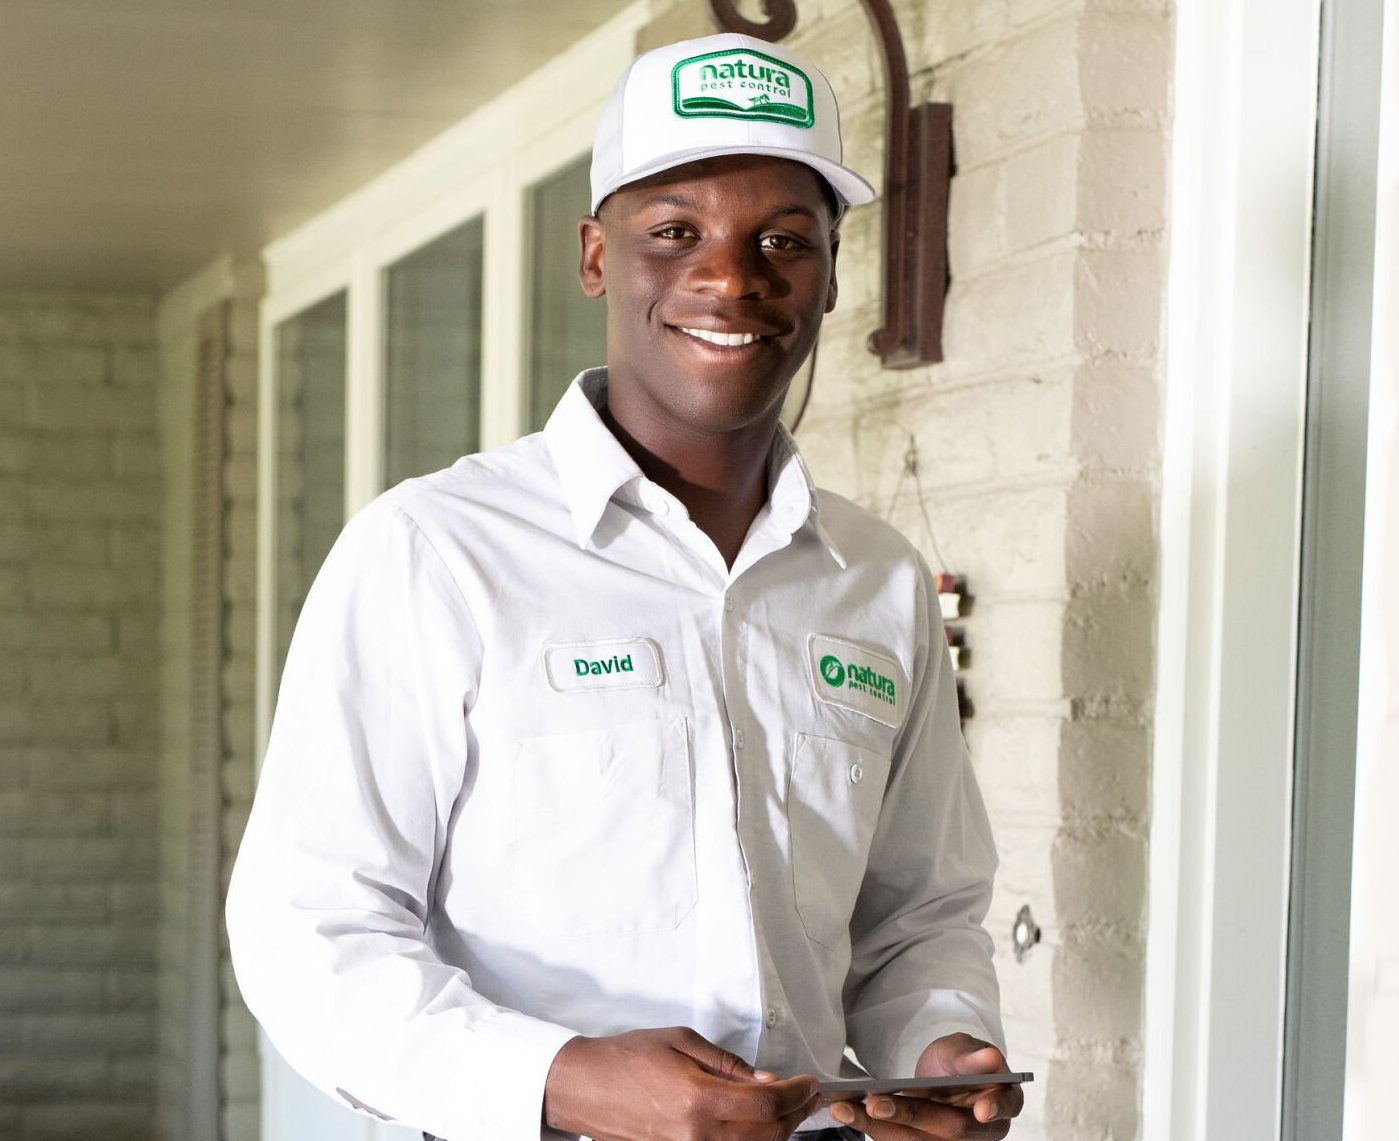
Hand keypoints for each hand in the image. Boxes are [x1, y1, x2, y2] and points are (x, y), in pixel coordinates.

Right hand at [543, 1026, 820, 1140]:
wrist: (585, 1087)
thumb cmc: (629, 1057)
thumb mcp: (682, 1042)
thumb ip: (728, 1065)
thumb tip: (766, 1080)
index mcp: (699, 1099)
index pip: (768, 1105)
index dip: (797, 1094)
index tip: (810, 1082)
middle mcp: (697, 1135)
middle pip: (768, 1135)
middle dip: (796, 1114)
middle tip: (807, 1095)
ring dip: (778, 1131)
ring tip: (788, 1108)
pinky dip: (752, 1140)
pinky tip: (757, 1124)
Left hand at [827, 1034, 1022, 1139]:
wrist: (945, 1075)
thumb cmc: (960, 1060)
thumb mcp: (963, 1049)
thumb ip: (971, 1057)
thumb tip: (990, 1059)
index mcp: (1004, 1101)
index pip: (1003, 1106)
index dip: (994, 1108)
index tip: (980, 1110)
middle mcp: (983, 1130)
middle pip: (950, 1129)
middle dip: (910, 1115)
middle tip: (875, 1102)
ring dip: (878, 1126)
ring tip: (843, 1108)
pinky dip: (872, 1127)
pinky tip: (846, 1111)